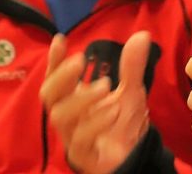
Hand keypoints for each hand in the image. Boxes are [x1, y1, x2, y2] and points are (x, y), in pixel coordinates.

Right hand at [40, 32, 152, 173]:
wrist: (133, 156)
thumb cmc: (122, 122)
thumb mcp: (131, 90)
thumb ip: (132, 66)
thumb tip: (142, 35)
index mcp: (73, 98)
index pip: (55, 77)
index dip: (54, 60)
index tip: (60, 39)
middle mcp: (68, 114)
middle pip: (49, 95)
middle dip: (61, 76)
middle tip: (80, 59)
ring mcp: (72, 134)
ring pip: (60, 116)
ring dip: (81, 98)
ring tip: (105, 85)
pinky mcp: (83, 153)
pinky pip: (80, 138)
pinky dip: (95, 122)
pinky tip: (113, 109)